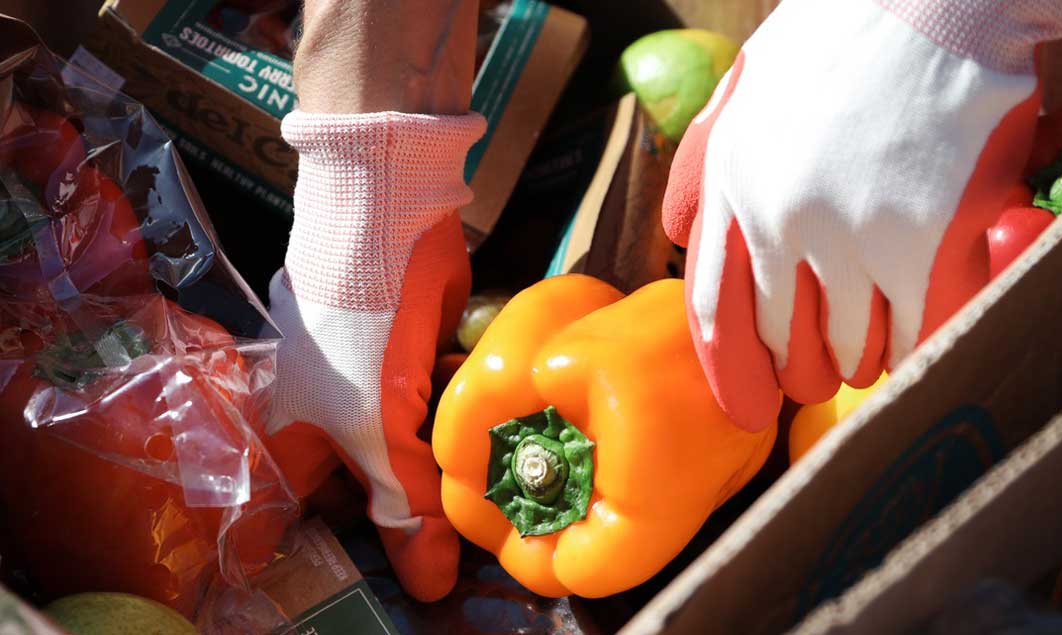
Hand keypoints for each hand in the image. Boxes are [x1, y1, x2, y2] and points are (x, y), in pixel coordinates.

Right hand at [264, 0, 483, 601]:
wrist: (389, 216)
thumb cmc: (360, 326)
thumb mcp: (377, 426)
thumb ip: (405, 505)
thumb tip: (428, 589)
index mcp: (297, 441)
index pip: (288, 522)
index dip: (313, 562)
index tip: (357, 596)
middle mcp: (331, 421)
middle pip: (364, 496)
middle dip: (406, 526)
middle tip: (456, 565)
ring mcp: (377, 391)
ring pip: (410, 458)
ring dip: (444, 480)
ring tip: (494, 514)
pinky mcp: (417, 363)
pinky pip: (440, 417)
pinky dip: (460, 430)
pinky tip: (495, 448)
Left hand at [664, 0, 1061, 431]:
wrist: (931, 7)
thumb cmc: (837, 47)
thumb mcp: (740, 97)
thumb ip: (702, 169)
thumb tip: (681, 236)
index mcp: (731, 189)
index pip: (715, 312)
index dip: (729, 373)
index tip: (745, 411)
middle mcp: (780, 221)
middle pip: (781, 343)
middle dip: (798, 375)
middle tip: (811, 382)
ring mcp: (850, 236)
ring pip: (848, 346)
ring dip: (856, 360)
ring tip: (863, 352)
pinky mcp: (920, 242)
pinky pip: (912, 330)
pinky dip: (911, 346)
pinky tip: (911, 338)